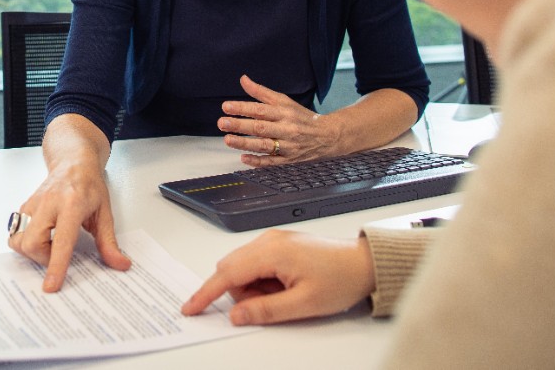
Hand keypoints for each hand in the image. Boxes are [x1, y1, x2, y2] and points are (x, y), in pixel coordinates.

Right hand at [7, 159, 130, 292]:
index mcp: (71, 205)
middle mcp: (48, 204)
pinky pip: (16, 233)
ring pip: (18, 239)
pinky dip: (27, 241)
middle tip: (58, 254)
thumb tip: (120, 264)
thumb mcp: (105, 212)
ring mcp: (33, 205)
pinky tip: (42, 235)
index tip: (51, 285)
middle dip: (42, 258)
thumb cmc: (89, 184)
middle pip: (31, 243)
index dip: (55, 266)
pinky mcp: (24, 208)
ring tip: (49, 244)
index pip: (61, 241)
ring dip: (32, 250)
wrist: (73, 162)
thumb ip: (109, 242)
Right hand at [182, 232, 375, 324]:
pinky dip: (262, 281)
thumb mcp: (304, 305)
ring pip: (243, 268)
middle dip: (242, 293)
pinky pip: (256, 264)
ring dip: (254, 288)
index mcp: (272, 252)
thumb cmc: (340, 279)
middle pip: (231, 270)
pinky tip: (285, 287)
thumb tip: (236, 315)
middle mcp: (267, 240)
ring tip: (286, 295)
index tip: (191, 308)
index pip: (227, 274)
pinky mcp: (278, 244)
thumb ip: (266, 311)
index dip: (206, 293)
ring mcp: (272, 240)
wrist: (363, 263)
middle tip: (272, 305)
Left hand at [219, 75, 342, 165]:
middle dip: (240, 125)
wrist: (328, 136)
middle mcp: (286, 129)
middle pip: (261, 127)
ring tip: (228, 140)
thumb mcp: (284, 101)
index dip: (243, 108)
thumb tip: (243, 79)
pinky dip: (258, 161)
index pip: (261, 109)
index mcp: (284, 112)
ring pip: (265, 145)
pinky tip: (243, 158)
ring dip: (245, 143)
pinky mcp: (289, 160)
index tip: (226, 107)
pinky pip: (272, 162)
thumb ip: (261, 92)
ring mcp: (288, 146)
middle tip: (222, 123)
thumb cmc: (302, 117)